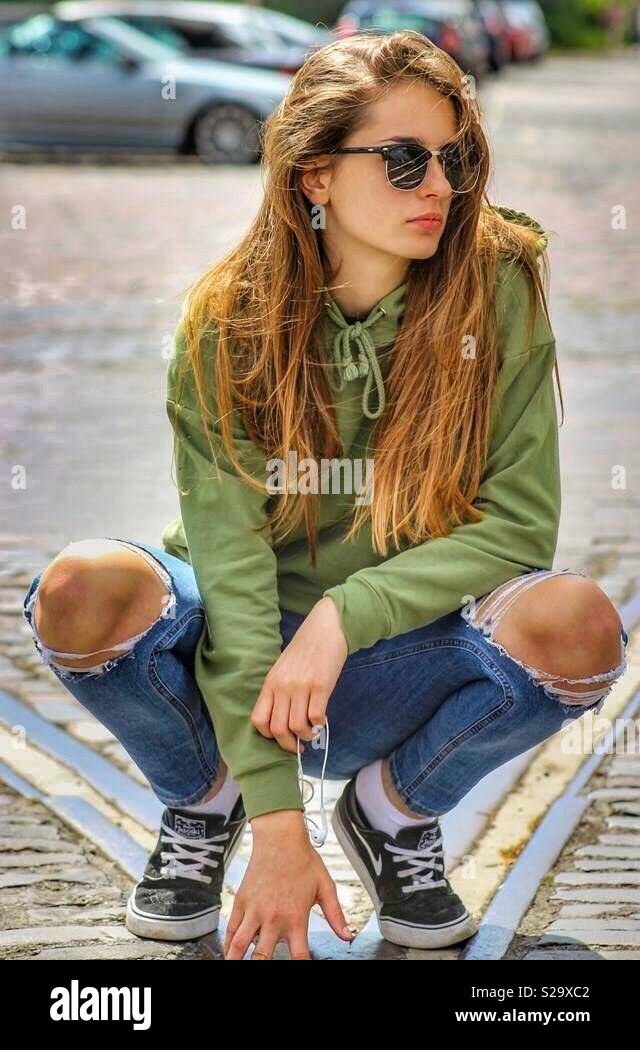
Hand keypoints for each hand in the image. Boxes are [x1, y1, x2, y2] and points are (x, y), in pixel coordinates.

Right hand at [223, 810, 354, 959]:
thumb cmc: (304, 860)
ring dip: (237, 960)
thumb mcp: (326, 887)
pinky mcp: (241, 901)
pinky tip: (230, 952)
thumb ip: (336, 915)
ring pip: (240, 945)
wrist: (280, 837)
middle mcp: (273, 918)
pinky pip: (230, 928)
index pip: (299, 957)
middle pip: (264, 957)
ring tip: (237, 966)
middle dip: (263, 967)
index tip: (302, 968)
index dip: (302, 967)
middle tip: (265, 967)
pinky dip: (228, 944)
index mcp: (296, 918)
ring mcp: (254, 910)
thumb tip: (347, 937)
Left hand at [251, 596, 347, 753]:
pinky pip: (316, 716)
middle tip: (298, 745)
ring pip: (297, 727)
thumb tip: (282, 720)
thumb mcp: (283, 669)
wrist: (325, 628)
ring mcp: (301, 686)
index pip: (258, 720)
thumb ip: (279, 691)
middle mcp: (283, 686)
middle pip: (278, 729)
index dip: (269, 735)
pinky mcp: (321, 685)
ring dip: (306, 737)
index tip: (280, 737)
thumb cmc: (304, 650)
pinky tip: (321, 720)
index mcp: (270, 683)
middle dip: (288, 744)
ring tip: (312, 733)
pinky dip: (319, 724)